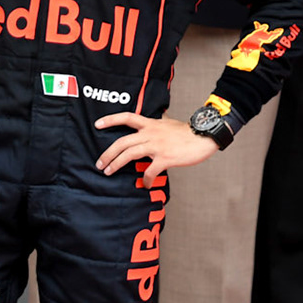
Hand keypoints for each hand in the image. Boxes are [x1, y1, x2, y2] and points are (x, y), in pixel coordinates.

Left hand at [94, 112, 217, 180]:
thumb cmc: (188, 131)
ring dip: (116, 164)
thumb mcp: (168, 122)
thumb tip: (155, 118)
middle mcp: (150, 133)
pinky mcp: (165, 158)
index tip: (97, 124)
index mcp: (150, 124)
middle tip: (99, 163)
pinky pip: (150, 171)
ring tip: (108, 172)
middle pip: (122, 142)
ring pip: (129, 155)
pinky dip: (145, 179)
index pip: (127, 117)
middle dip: (108, 154)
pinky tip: (144, 184)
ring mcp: (157, 146)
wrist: (205, 136)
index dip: (111, 120)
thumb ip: (157, 123)